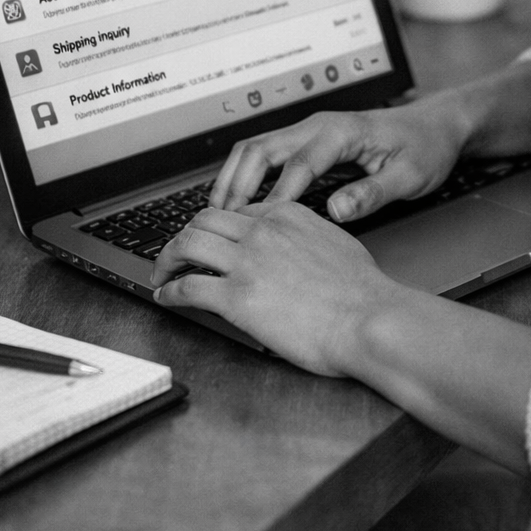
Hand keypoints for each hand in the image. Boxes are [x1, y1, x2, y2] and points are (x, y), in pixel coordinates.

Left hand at [150, 199, 395, 372]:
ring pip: (188, 244)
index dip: (218, 228)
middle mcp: (262, 231)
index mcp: (287, 215)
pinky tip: (167, 298)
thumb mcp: (336, 243)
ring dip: (167, 259)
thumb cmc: (363, 291)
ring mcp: (247, 262)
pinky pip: (188, 287)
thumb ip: (308, 238)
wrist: (369, 318)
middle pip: (204, 220)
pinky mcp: (236, 297)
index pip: (238, 212)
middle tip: (175, 253)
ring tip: (162, 272)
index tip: (212, 241)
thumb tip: (298, 249)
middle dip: (183, 235)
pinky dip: (170, 292)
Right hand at [208, 93, 469, 222]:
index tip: (260, 228)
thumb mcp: (410, 175)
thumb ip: (373, 192)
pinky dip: (245, 175)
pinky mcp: (308, 140)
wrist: (436, 126)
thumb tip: (336, 210)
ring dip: (234, 177)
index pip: (299, 164)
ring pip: (256, 147)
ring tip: (218, 215)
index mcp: (341, 132)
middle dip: (237, 183)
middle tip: (221, 222)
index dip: (277, 196)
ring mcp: (310, 130)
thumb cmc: (425, 148)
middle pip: (261, 147)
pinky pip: (266, 153)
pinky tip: (239, 204)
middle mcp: (318, 125)